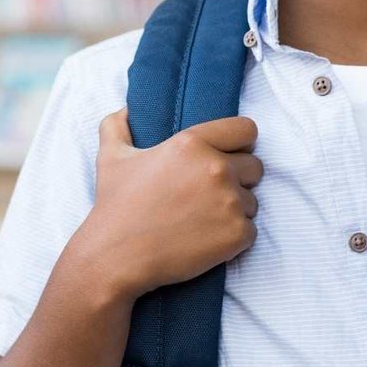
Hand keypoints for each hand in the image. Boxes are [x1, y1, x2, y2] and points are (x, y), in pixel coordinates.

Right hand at [77, 108, 263, 300]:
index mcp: (192, 143)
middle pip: (255, 167)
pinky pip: (250, 231)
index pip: (246, 130)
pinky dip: (234, 238)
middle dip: (238, 179)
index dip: (240, 144)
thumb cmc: (116, 206)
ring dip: (234, 210)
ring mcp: (229, 202)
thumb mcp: (111, 157)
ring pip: (252, 202)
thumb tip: (127, 109)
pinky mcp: (236, 234)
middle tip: (209, 195)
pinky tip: (206, 240)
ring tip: (202, 220)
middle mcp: (216, 168)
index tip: (229, 156)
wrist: (116, 257)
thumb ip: (118, 125)